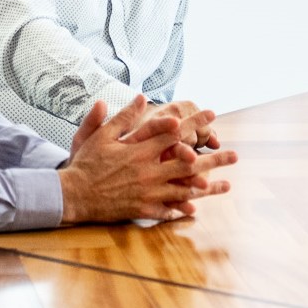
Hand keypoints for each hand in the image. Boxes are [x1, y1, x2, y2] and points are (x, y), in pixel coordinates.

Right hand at [59, 96, 237, 222]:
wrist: (72, 195)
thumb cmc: (86, 163)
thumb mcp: (101, 135)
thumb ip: (123, 118)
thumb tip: (141, 97)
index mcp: (140, 150)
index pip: (173, 133)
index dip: (194, 122)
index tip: (212, 114)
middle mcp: (148, 171)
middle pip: (188, 163)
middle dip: (213, 158)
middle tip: (235, 155)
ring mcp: (147, 192)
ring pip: (184, 189)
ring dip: (207, 187)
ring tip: (226, 184)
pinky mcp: (142, 209)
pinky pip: (167, 210)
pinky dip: (182, 209)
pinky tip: (197, 208)